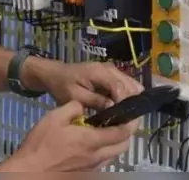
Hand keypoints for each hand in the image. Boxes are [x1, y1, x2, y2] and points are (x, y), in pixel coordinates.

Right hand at [0, 100, 138, 171]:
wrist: (30, 170)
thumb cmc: (41, 143)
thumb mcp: (54, 117)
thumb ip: (73, 108)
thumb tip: (83, 106)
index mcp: (91, 141)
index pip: (122, 132)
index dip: (131, 122)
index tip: (133, 112)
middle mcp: (97, 156)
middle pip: (124, 146)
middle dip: (128, 133)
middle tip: (124, 120)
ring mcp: (92, 167)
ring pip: (115, 155)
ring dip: (118, 143)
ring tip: (111, 130)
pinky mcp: (86, 173)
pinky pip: (104, 162)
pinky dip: (107, 151)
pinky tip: (95, 143)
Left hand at [25, 59, 143, 110]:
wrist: (56, 74)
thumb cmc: (63, 85)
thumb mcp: (74, 96)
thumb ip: (94, 101)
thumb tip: (113, 108)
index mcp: (99, 72)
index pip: (119, 87)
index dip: (124, 103)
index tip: (123, 119)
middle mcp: (110, 68)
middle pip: (131, 85)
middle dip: (131, 102)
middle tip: (126, 120)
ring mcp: (113, 71)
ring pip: (132, 85)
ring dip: (131, 100)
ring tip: (125, 116)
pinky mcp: (113, 76)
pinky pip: (127, 86)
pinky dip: (128, 97)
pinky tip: (122, 109)